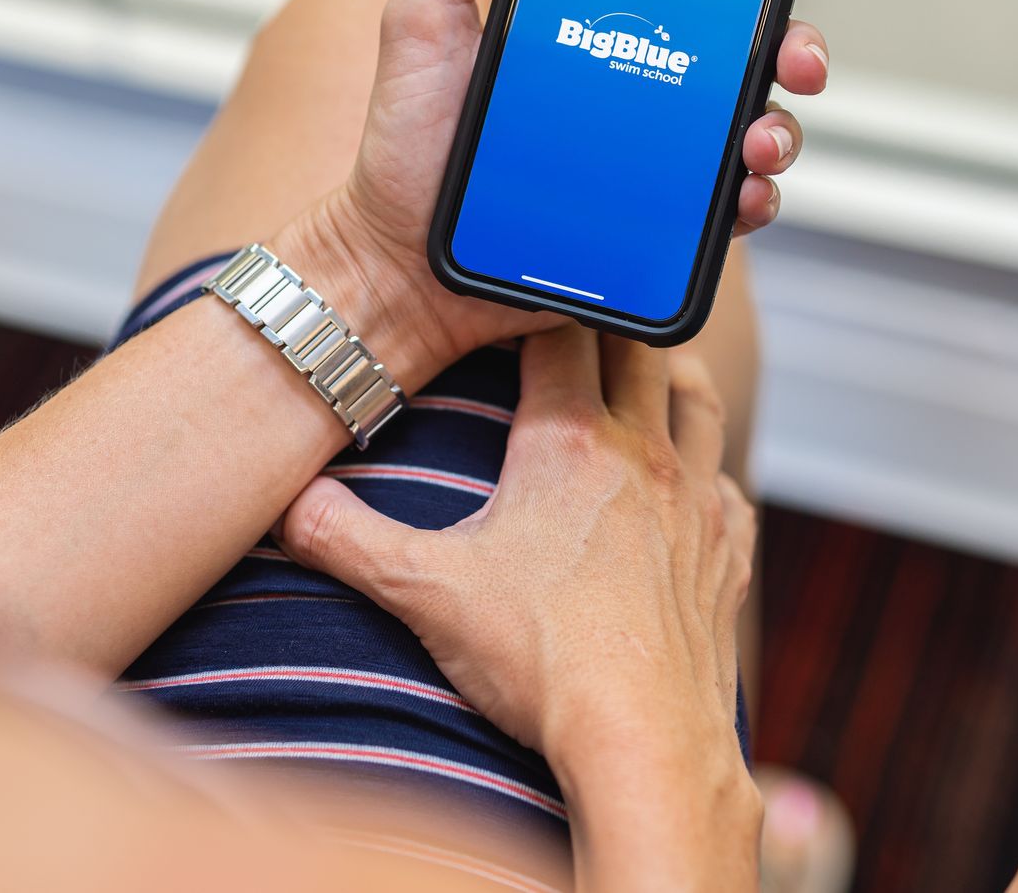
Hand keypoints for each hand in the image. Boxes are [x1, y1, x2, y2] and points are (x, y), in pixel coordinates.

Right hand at [276, 325, 754, 763]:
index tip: (510, 279)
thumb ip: (346, 541)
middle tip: (574, 308)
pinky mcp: (725, 555)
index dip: (532, 296)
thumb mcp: (423, 594)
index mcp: (568, 441)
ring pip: (697, 400)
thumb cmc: (540, 661)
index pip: (557, 329)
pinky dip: (710, 467)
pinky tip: (693, 482)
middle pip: (636, 347)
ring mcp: (695, 503)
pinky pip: (729, 486)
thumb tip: (288, 503)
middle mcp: (642, 454)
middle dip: (604, 319)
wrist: (642, 738)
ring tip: (645, 366)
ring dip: (670, 372)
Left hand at [296, 0, 843, 379]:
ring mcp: (654, 152)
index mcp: (599, 23)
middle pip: (746, 48)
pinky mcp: (655, 218)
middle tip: (793, 50)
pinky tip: (742, 191)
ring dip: (781, 123)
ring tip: (759, 135)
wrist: (404, 259)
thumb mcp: (420, 24)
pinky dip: (753, 196)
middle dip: (796, 38)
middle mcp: (640, 82)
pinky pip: (728, 205)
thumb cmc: (408, 145)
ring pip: (753, 124)